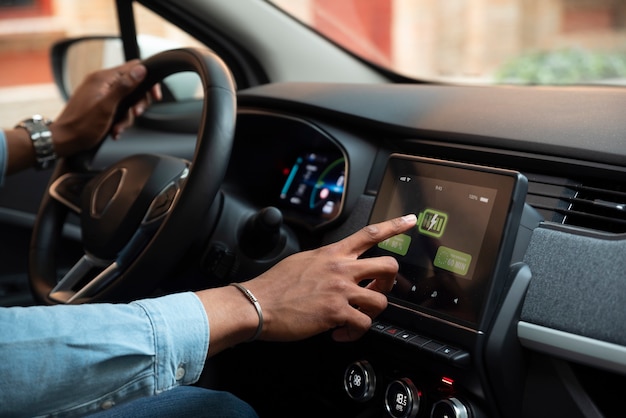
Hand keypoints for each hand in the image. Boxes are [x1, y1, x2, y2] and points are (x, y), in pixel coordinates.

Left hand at [50, 60, 161, 156]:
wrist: (63, 140)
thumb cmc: (82, 126)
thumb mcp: (107, 106)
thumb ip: (124, 87)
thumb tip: (141, 70)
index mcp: (103, 78)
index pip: (134, 68)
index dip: (148, 81)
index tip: (154, 97)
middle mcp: (102, 82)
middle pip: (133, 85)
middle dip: (138, 103)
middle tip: (135, 114)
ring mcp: (100, 93)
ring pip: (127, 100)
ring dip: (127, 116)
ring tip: (118, 127)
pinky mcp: (99, 104)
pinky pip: (118, 108)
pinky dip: (119, 119)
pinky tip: (114, 129)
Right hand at [197, 214, 416, 355]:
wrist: (258, 304)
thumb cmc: (275, 285)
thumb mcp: (302, 261)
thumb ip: (324, 262)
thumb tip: (334, 268)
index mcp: (332, 254)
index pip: (369, 234)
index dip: (394, 226)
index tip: (410, 221)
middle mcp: (340, 268)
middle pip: (387, 266)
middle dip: (390, 282)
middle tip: (378, 290)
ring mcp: (340, 290)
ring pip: (381, 300)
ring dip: (371, 312)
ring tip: (355, 317)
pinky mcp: (336, 312)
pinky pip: (363, 324)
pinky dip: (354, 332)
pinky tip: (339, 332)